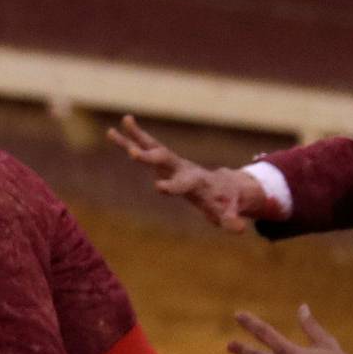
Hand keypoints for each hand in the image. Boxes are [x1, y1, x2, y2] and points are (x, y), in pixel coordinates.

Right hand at [106, 114, 270, 231]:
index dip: (171, 186)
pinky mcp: (162, 161)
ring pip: (151, 147)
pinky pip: (144, 148)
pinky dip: (129, 140)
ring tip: (118, 124)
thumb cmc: (223, 201)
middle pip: (164, 160)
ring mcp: (171, 163)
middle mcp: (181, 168)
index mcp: (195, 182)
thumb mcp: (228, 212)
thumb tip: (240, 229)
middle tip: (133, 152)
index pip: (182, 184)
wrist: (224, 185)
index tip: (158, 187)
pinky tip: (113, 132)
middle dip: (150, 158)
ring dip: (134, 138)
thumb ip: (231, 219)